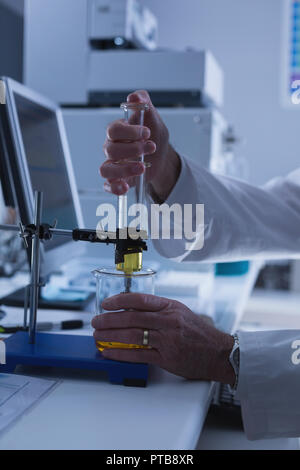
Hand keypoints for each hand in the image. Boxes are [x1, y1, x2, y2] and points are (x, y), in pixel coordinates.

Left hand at [92, 293, 234, 384]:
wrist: (219, 353)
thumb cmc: (199, 333)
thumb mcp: (180, 313)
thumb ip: (158, 310)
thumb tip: (131, 309)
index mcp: (170, 307)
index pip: (139, 300)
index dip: (119, 300)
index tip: (106, 303)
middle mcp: (168, 321)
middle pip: (131, 318)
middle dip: (109, 319)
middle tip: (96, 321)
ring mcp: (167, 340)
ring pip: (132, 335)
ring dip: (110, 335)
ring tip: (98, 335)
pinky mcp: (167, 358)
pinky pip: (138, 355)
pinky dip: (120, 354)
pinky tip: (109, 352)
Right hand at [101, 90, 180, 202]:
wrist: (162, 155)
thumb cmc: (153, 135)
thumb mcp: (153, 117)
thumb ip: (144, 102)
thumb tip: (134, 96)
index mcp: (118, 131)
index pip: (113, 130)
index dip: (129, 132)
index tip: (147, 132)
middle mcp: (112, 148)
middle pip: (110, 150)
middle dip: (133, 149)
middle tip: (151, 147)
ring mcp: (114, 164)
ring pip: (106, 169)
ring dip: (124, 169)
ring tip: (142, 167)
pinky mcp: (118, 179)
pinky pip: (108, 186)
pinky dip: (114, 188)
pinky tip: (125, 187)